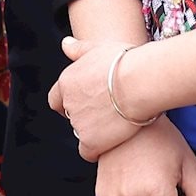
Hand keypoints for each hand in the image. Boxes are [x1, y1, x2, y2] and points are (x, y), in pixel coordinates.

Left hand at [51, 35, 150, 158]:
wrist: (139, 82)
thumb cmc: (124, 61)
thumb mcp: (98, 48)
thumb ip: (79, 49)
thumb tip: (65, 43)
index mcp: (66, 82)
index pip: (56, 99)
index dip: (68, 103)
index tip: (84, 103)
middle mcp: (68, 104)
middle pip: (71, 116)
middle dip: (85, 115)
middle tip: (107, 112)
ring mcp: (78, 123)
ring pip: (81, 133)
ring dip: (94, 131)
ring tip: (115, 125)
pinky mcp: (91, 141)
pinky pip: (88, 152)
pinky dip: (98, 150)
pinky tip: (112, 142)